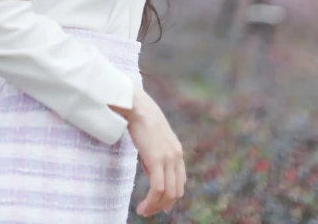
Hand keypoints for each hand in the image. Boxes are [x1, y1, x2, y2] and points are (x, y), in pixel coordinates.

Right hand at [127, 86, 185, 216]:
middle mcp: (176, 156)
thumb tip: (152, 172)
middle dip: (163, 205)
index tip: (162, 206)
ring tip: (143, 212)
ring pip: (168, 193)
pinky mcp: (157, 159)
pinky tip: (141, 207)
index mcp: (176, 151)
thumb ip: (156, 156)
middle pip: (176, 191)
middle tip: (149, 211)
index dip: (172, 197)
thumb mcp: (152, 140)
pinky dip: (151, 202)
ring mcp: (168, 158)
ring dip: (155, 207)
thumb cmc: (141, 119)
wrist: (137, 106)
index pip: (180, 181)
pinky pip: (158, 189)